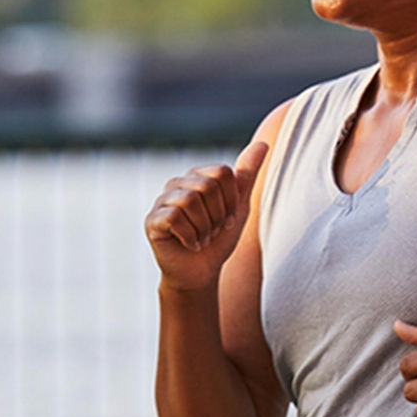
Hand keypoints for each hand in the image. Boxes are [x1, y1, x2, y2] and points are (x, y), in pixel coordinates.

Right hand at [144, 141, 268, 290]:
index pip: (222, 172)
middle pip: (208, 186)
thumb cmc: (219, 239)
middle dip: (218, 215)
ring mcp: (162, 201)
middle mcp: (178, 184)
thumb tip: (264, 144)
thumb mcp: (239, 206)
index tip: (227, 219)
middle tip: (213, 231)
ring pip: (191, 201)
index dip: (231, 201)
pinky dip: (190, 237)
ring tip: (202, 238)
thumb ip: (247, 174)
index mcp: (198, 176)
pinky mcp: (152, 220)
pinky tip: (190, 245)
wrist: (201, 272)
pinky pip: (175, 218)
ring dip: (204, 228)